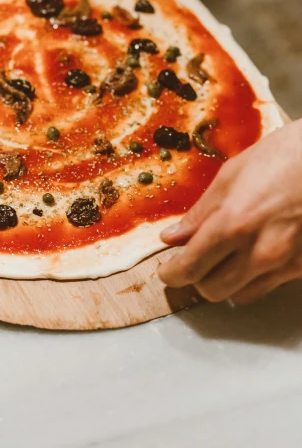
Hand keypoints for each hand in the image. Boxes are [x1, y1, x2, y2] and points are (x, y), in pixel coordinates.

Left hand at [158, 119, 301, 303]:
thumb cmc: (281, 157)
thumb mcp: (230, 176)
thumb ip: (200, 212)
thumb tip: (173, 237)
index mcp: (234, 223)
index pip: (191, 267)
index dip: (172, 274)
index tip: (167, 272)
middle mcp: (259, 251)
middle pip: (213, 290)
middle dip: (196, 279)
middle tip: (193, 261)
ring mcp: (285, 264)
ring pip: (241, 295)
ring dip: (225, 282)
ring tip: (224, 257)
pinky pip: (269, 286)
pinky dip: (253, 277)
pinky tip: (252, 254)